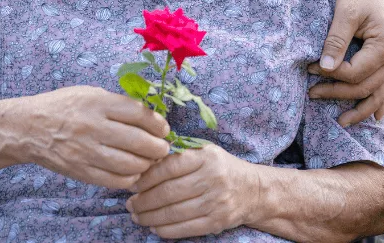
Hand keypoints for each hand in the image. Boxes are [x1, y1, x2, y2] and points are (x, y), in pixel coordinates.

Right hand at [21, 86, 170, 188]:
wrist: (29, 128)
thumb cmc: (64, 106)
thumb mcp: (91, 93)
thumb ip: (118, 104)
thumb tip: (150, 117)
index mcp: (98, 103)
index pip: (139, 114)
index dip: (158, 123)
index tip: (164, 128)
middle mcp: (93, 127)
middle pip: (139, 141)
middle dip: (158, 147)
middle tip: (162, 147)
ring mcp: (86, 152)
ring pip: (130, 164)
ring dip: (147, 164)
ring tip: (149, 160)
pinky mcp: (81, 171)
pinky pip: (115, 180)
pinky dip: (130, 178)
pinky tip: (132, 171)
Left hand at [126, 144, 258, 238]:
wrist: (253, 190)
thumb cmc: (220, 168)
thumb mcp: (204, 153)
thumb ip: (177, 156)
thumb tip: (143, 166)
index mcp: (206, 157)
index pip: (168, 167)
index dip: (146, 178)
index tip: (133, 185)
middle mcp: (212, 178)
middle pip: (168, 192)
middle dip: (143, 201)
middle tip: (130, 204)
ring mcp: (216, 201)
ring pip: (174, 212)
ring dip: (150, 217)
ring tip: (138, 216)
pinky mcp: (217, 221)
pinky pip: (185, 229)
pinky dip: (165, 230)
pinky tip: (154, 226)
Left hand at [308, 0, 383, 126]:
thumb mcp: (346, 11)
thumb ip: (336, 40)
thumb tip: (325, 68)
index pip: (355, 73)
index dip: (331, 75)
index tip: (309, 69)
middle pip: (365, 87)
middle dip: (337, 93)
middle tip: (311, 94)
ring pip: (380, 94)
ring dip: (361, 109)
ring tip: (341, 122)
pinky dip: (382, 102)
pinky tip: (374, 116)